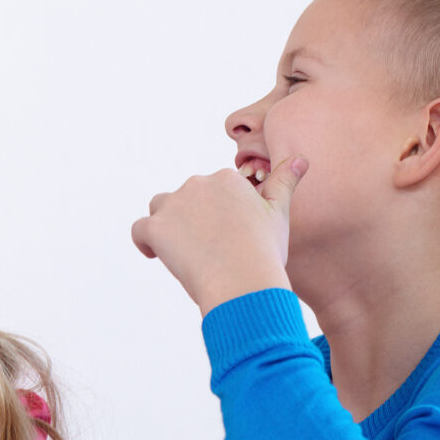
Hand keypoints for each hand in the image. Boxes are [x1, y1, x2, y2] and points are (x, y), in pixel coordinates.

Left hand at [132, 161, 301, 311]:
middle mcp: (197, 184)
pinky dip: (145, 241)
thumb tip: (300, 159)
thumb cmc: (265, 251)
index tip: (227, 234)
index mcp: (226, 179)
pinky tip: (156, 255)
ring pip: (160, 208)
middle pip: (186, 198)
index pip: (212, 191)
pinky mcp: (156, 227)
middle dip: (192, 218)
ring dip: (167, 224)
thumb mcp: (279, 213)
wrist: (244, 280)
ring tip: (185, 249)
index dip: (216, 213)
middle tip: (210, 248)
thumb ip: (284, 183)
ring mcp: (174, 205)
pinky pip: (139, 230)